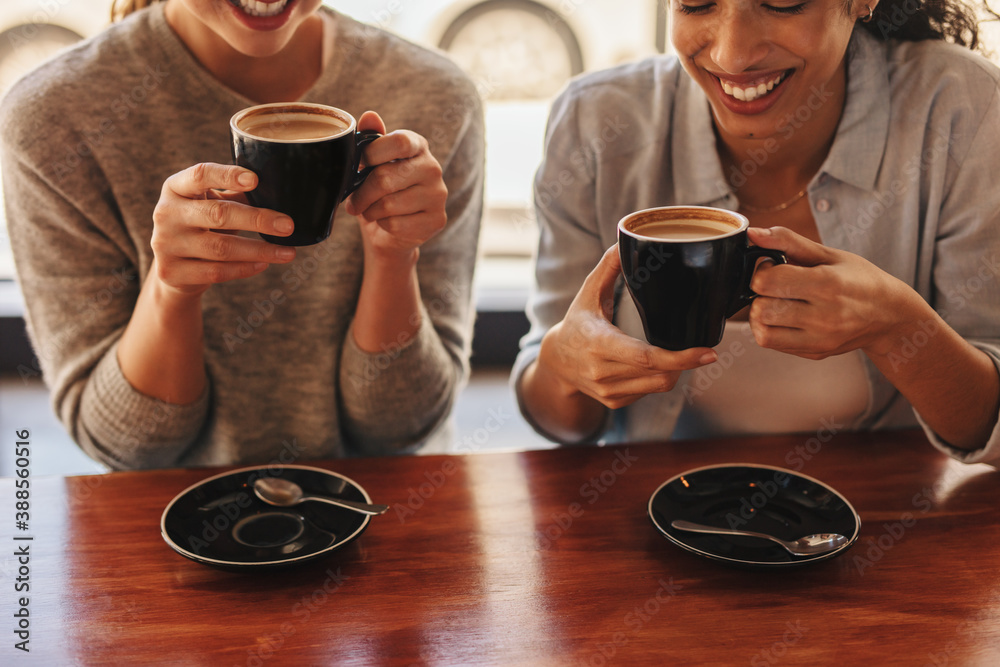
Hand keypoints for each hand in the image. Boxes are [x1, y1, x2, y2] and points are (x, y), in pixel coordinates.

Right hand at [150, 162, 296, 295]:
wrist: (173, 266)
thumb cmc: (201, 225)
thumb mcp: (212, 203)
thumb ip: (238, 195)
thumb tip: (278, 192)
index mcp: (175, 188)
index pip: (200, 175)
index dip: (227, 176)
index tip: (256, 180)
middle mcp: (166, 213)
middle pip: (218, 214)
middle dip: (258, 220)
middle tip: (288, 225)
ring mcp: (166, 244)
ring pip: (221, 248)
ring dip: (260, 250)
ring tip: (288, 252)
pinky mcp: (172, 272)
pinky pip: (216, 272)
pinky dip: (244, 268)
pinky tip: (264, 264)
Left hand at [344, 111, 447, 259]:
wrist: (395, 231)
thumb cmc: (381, 191)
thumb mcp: (372, 164)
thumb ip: (371, 141)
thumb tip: (369, 116)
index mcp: (418, 146)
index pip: (399, 142)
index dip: (373, 153)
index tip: (360, 164)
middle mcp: (433, 168)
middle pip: (385, 178)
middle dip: (361, 193)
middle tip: (352, 202)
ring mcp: (437, 195)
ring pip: (388, 205)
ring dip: (369, 211)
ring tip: (368, 211)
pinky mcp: (436, 220)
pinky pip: (396, 224)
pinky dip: (383, 225)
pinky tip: (386, 222)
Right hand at [536, 246, 717, 408]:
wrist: (556, 361)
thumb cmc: (578, 322)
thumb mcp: (589, 293)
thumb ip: (609, 267)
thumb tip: (625, 239)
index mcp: (599, 343)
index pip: (645, 357)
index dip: (680, 358)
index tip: (707, 352)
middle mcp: (602, 372)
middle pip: (658, 373)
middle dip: (684, 363)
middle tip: (703, 350)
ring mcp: (607, 391)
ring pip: (657, 386)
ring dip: (675, 372)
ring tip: (680, 355)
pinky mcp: (613, 402)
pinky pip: (648, 394)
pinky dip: (658, 380)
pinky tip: (656, 366)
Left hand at [746, 226, 915, 358]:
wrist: (891, 316)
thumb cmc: (860, 279)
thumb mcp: (829, 254)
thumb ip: (788, 241)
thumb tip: (753, 233)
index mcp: (827, 284)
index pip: (768, 282)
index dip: (762, 271)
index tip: (774, 267)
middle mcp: (824, 316)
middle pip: (762, 309)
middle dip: (760, 295)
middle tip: (776, 287)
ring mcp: (820, 339)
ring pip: (763, 332)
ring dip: (761, 315)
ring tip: (777, 303)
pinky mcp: (815, 352)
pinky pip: (773, 344)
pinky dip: (770, 330)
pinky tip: (784, 318)